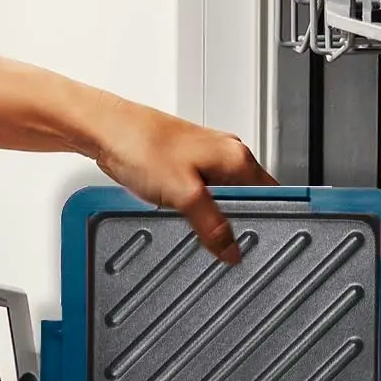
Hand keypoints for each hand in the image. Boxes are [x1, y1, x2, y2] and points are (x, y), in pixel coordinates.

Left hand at [89, 103, 274, 262]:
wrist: (106, 129)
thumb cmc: (141, 145)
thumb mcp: (184, 194)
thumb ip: (212, 226)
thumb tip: (231, 250)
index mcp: (238, 158)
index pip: (275, 196)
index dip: (266, 223)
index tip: (255, 246)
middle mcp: (227, 154)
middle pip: (249, 199)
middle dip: (236, 224)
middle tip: (221, 242)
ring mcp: (206, 158)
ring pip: (223, 198)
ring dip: (212, 216)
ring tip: (196, 226)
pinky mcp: (185, 164)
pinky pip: (202, 194)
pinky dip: (195, 208)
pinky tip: (180, 214)